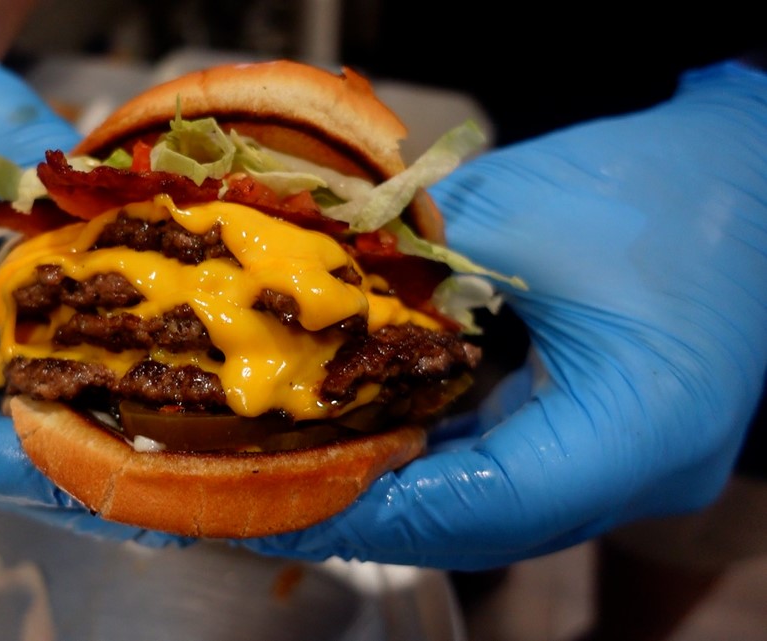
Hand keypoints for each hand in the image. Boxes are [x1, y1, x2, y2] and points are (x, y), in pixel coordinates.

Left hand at [243, 61, 766, 568]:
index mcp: (638, 430)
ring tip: (299, 477)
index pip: (479, 504)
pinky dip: (432, 461)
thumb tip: (315, 298)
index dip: (368, 510)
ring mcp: (629, 466)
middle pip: (476, 524)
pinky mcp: (608, 442)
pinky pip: (505, 472)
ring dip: (394, 493)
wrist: (751, 172)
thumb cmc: (665, 184)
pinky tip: (369, 438)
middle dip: (365, 512)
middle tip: (267, 500)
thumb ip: (415, 267)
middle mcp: (640, 472)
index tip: (280, 502)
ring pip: (487, 509)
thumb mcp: (522, 216)